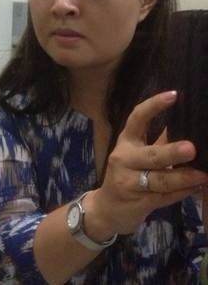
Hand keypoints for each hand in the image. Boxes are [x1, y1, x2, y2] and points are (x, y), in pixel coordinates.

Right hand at [93, 91, 207, 234]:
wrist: (106, 209)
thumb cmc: (128, 175)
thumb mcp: (138, 154)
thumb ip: (159, 141)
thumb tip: (186, 123)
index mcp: (126, 141)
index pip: (137, 118)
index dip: (154, 106)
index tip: (174, 95)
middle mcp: (123, 158)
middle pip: (150, 155)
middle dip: (171, 152)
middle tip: (192, 148)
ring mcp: (128, 182)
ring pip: (159, 179)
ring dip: (183, 177)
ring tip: (203, 175)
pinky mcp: (137, 203)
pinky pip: (163, 197)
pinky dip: (181, 193)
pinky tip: (196, 188)